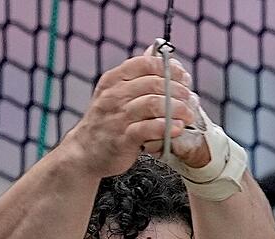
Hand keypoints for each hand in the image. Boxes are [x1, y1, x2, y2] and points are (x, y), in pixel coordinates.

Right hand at [62, 54, 194, 177]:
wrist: (85, 152)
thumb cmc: (105, 121)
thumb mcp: (114, 92)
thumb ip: (135, 74)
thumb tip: (154, 50)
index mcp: (114, 80)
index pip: (145, 63)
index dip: (169, 68)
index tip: (183, 78)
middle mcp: (114, 96)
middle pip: (154, 83)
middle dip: (178, 90)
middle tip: (189, 98)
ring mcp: (117, 117)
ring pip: (153, 104)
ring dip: (177, 108)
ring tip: (188, 114)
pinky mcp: (122, 139)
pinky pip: (147, 129)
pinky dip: (166, 127)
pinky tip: (177, 128)